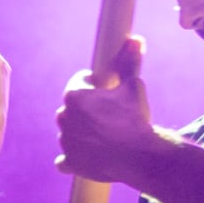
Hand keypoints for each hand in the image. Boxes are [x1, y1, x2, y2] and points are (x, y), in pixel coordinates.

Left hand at [55, 34, 160, 183]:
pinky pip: (66, 158)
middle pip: (74, 106)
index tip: (109, 92)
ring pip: (71, 130)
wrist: (140, 156)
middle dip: (88, 108)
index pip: (81, 80)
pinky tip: (90, 155)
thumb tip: (134, 40)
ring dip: (83, 131)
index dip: (97, 84)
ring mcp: (64, 141)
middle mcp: (63, 117)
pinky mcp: (68, 162)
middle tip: (110, 116)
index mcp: (74, 96)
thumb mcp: (133, 87)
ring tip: (107, 136)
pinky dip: (75, 156)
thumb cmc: (135, 119)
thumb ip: (128, 64)